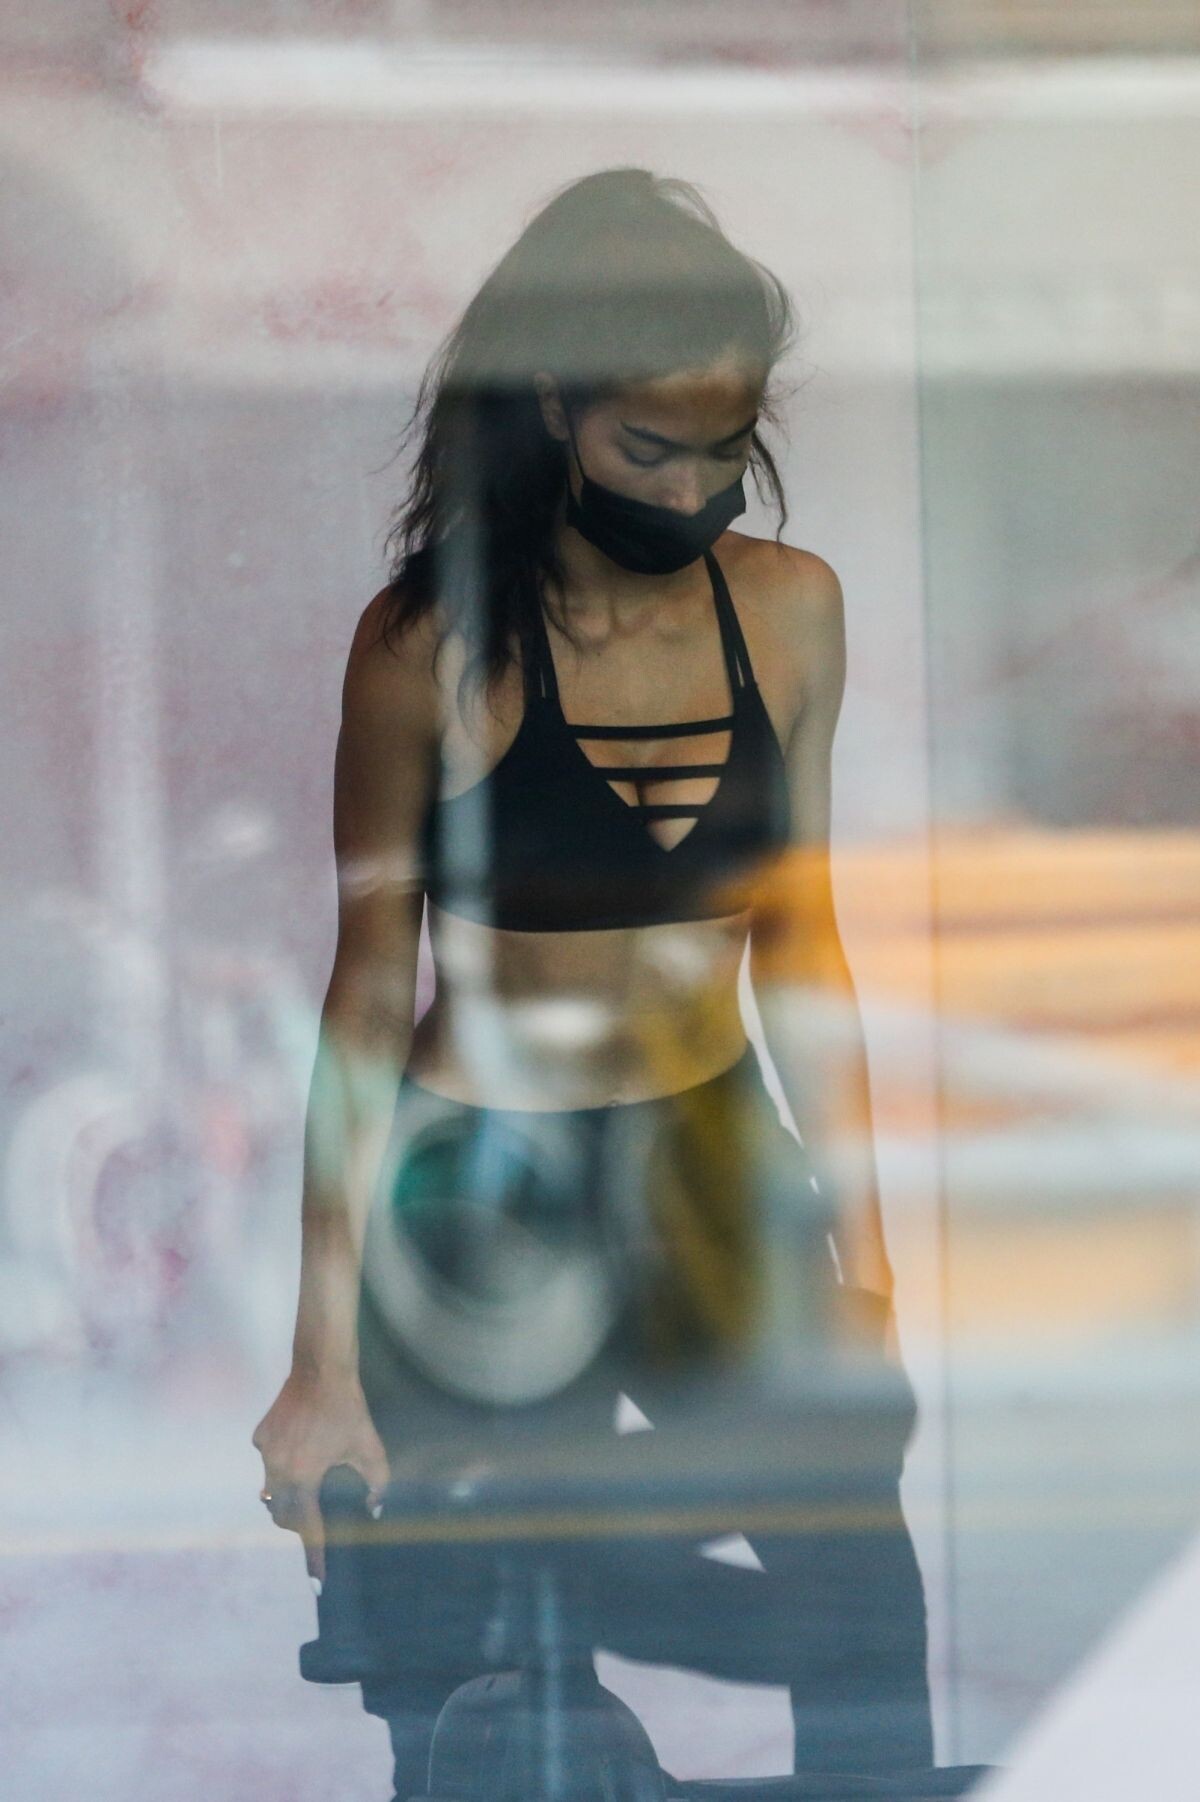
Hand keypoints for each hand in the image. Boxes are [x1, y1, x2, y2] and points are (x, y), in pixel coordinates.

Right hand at [251, 1362, 390, 1587]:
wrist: (320, 1368)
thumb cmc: (348, 1408)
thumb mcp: (369, 1447)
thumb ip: (377, 1483)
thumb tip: (374, 1510)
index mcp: (305, 1477)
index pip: (308, 1528)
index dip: (314, 1558)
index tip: (318, 1585)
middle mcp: (279, 1469)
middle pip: (283, 1515)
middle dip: (298, 1526)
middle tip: (315, 1529)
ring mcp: (265, 1452)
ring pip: (272, 1491)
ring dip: (286, 1501)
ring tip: (305, 1499)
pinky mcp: (260, 1436)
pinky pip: (268, 1465)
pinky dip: (280, 1471)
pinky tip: (297, 1459)